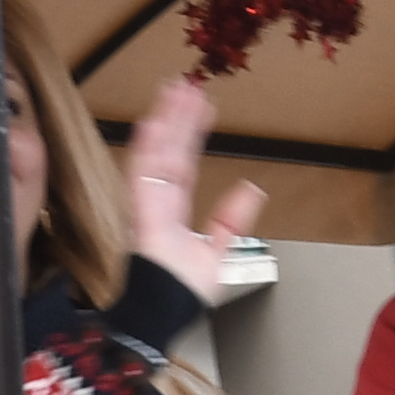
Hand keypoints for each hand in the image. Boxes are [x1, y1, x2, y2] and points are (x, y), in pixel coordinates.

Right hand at [123, 72, 266, 296]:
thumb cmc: (182, 291)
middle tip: (187, 83)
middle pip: (170, 150)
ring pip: (156, 153)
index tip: (202, 106)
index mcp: (174, 210)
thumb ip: (232, 218)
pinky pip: (142, 172)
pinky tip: (154, 120)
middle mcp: (159, 201)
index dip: (192, 133)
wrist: (165, 311)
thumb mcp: (219, 250)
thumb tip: (253, 188)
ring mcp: (148, 203)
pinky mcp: (141, 210)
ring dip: (165, 120)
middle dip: (178, 117)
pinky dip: (147, 146)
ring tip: (175, 88)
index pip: (184, 162)